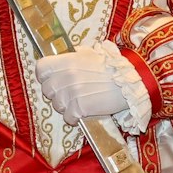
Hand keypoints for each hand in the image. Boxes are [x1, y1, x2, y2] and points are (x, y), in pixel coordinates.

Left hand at [32, 42, 150, 132]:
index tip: (51, 80)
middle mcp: (66, 76)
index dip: (44, 76)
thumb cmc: (112, 66)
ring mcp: (71, 93)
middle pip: (47, 90)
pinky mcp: (79, 108)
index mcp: (67, 61)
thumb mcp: (90, 53)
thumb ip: (72, 57)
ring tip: (78, 104)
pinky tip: (83, 114)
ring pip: (57, 106)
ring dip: (66, 107)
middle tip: (69, 95)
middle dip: (56, 94)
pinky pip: (68, 118)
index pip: (41, 69)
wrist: (132, 79)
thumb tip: (61, 60)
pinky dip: (74, 119)